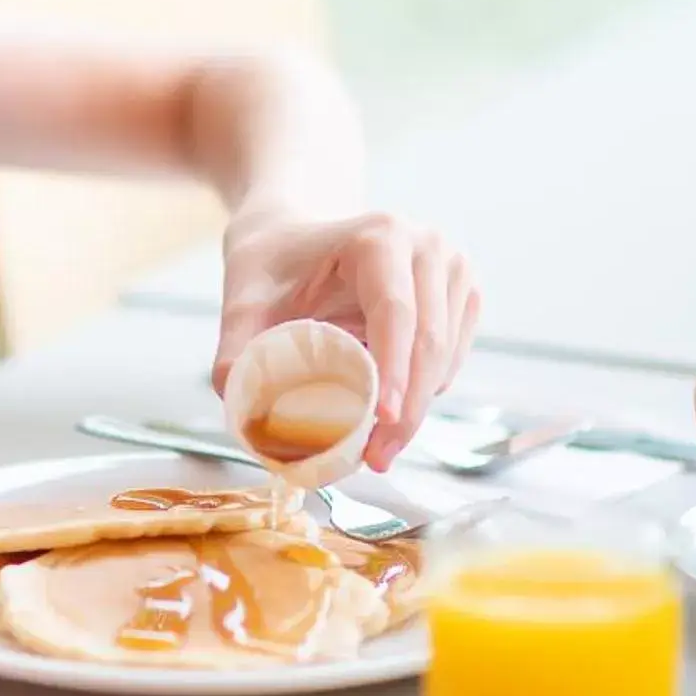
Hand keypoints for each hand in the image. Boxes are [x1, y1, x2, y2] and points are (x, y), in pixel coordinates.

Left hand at [213, 209, 480, 470]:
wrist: (292, 236)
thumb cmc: (271, 265)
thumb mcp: (242, 301)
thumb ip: (236, 352)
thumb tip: (242, 405)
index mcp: (378, 237)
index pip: (395, 313)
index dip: (394, 372)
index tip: (383, 423)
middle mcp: (426, 247)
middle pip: (428, 342)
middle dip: (406, 411)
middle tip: (375, 459)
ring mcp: (451, 270)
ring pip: (445, 358)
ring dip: (416, 409)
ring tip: (376, 447)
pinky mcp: (459, 296)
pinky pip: (451, 359)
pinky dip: (423, 392)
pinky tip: (389, 410)